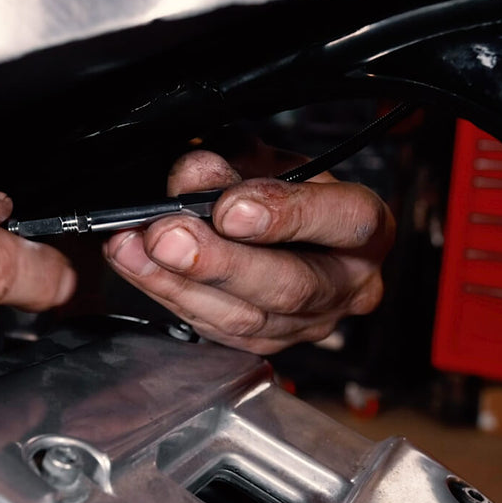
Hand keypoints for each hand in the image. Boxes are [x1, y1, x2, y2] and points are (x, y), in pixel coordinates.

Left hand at [104, 150, 393, 354]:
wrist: (275, 226)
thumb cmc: (279, 188)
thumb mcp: (264, 158)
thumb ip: (233, 162)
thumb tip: (193, 176)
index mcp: (364, 227)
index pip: (342, 221)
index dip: (284, 215)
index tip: (229, 207)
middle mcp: (347, 285)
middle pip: (290, 286)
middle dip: (220, 263)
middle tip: (169, 237)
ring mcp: (307, 324)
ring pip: (245, 318)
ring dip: (179, 282)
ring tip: (136, 249)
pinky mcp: (264, 344)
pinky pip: (214, 329)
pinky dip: (167, 293)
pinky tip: (137, 266)